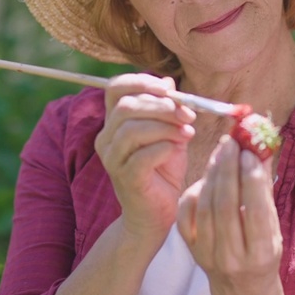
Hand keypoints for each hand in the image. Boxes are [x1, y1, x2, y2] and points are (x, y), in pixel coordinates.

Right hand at [94, 74, 195, 244]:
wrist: (158, 213)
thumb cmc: (163, 171)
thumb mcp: (168, 133)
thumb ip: (167, 108)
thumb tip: (168, 80)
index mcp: (114, 122)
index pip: (115, 88)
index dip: (141, 81)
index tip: (169, 89)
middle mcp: (107, 138)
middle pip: (127, 107)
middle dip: (162, 106)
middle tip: (188, 114)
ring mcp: (112, 160)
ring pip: (133, 129)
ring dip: (166, 127)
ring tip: (187, 133)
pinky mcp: (125, 179)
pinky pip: (143, 156)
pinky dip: (165, 148)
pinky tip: (177, 150)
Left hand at [177, 136, 282, 294]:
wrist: (241, 288)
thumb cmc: (262, 252)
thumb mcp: (273, 228)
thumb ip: (265, 192)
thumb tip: (262, 150)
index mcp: (260, 253)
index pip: (255, 211)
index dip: (251, 179)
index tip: (250, 153)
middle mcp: (232, 257)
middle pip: (226, 205)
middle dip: (228, 169)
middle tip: (231, 143)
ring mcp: (208, 254)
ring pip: (205, 206)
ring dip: (212, 174)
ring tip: (220, 152)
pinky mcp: (191, 249)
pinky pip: (187, 214)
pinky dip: (195, 191)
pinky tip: (206, 176)